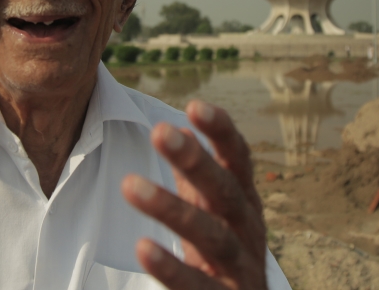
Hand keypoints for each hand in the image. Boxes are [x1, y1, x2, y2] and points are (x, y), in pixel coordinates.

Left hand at [121, 100, 267, 288]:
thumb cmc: (224, 257)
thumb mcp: (214, 213)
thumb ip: (196, 178)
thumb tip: (179, 128)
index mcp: (244, 203)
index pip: (239, 160)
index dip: (222, 132)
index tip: (195, 106)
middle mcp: (247, 231)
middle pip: (226, 191)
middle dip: (197, 160)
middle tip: (161, 132)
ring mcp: (240, 268)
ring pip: (212, 236)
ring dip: (171, 209)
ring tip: (130, 185)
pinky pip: (196, 285)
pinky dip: (171, 267)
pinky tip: (143, 248)